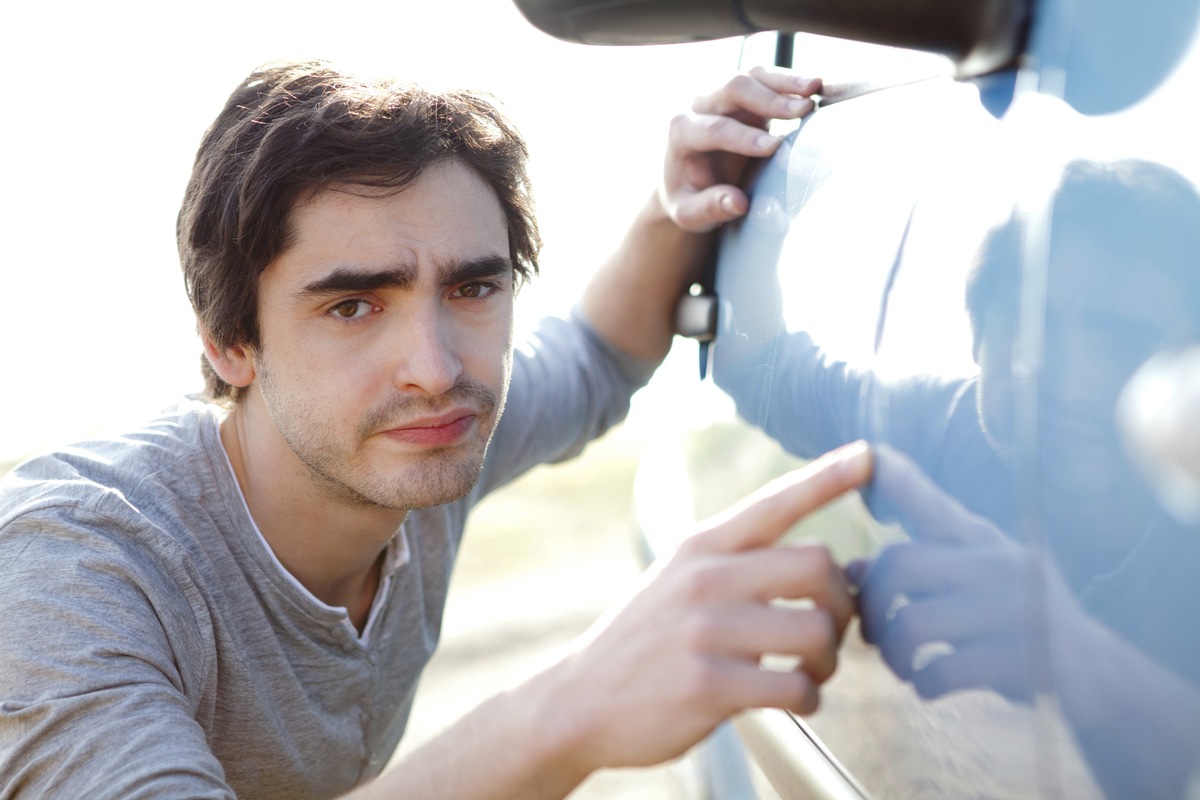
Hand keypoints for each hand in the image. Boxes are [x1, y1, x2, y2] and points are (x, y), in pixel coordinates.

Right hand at [545, 441, 869, 772]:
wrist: (580, 700)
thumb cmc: (647, 639)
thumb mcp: (678, 579)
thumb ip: (740, 564)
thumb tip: (824, 564)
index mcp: (701, 546)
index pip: (775, 502)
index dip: (827, 477)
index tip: (870, 455)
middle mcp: (705, 578)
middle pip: (817, 564)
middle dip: (841, 602)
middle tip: (829, 630)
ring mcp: (706, 631)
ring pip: (816, 630)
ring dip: (829, 659)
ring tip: (809, 670)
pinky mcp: (709, 685)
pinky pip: (795, 687)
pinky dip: (808, 698)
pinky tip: (791, 699)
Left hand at [661, 66, 820, 232]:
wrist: (687, 181)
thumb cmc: (689, 198)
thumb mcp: (689, 214)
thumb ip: (709, 209)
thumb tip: (738, 203)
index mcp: (681, 132)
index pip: (714, 129)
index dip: (744, 137)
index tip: (774, 147)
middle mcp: (698, 106)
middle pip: (733, 89)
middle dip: (769, 99)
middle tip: (802, 111)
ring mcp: (722, 96)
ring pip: (753, 76)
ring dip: (785, 81)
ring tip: (815, 88)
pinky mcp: (744, 96)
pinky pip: (766, 78)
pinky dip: (790, 81)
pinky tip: (815, 86)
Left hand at [850, 445, 1077, 702]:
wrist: (1098, 674)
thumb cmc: (1015, 623)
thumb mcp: (972, 584)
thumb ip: (919, 571)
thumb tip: (852, 570)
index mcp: (983, 540)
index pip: (929, 498)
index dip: (895, 476)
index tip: (868, 453)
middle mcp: (997, 563)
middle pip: (899, 563)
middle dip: (871, 603)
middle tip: (872, 633)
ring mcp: (1012, 610)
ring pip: (912, 622)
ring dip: (893, 653)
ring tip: (902, 665)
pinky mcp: (1022, 659)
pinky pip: (943, 670)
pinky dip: (924, 683)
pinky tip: (929, 685)